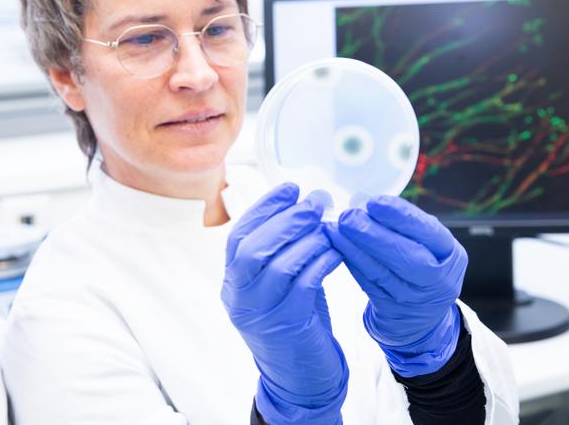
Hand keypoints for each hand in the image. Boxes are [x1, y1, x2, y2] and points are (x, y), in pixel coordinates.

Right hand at [222, 183, 347, 422]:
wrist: (300, 379)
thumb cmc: (293, 322)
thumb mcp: (276, 284)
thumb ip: (279, 251)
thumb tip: (299, 206)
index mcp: (232, 282)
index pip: (239, 236)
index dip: (265, 208)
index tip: (291, 188)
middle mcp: (238, 297)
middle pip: (252, 248)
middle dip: (286, 219)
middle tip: (316, 201)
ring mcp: (260, 314)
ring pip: (277, 265)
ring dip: (306, 238)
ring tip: (329, 225)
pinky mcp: (288, 327)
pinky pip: (304, 286)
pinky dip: (320, 263)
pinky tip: (336, 252)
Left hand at [324, 195, 466, 376]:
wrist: (422, 314)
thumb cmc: (422, 263)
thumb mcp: (427, 243)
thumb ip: (406, 224)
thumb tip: (369, 203)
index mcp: (450, 254)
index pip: (429, 233)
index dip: (402, 217)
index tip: (375, 202)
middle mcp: (437, 279)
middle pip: (406, 257)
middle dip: (374, 235)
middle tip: (349, 216)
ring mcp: (413, 298)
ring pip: (381, 272)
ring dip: (355, 248)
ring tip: (336, 229)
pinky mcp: (390, 309)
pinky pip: (367, 284)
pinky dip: (351, 263)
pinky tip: (338, 247)